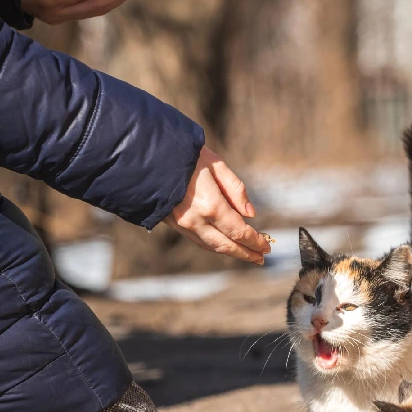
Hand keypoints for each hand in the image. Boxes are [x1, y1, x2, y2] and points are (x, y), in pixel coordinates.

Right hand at [164, 147, 271, 264]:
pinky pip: (197, 240)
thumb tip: (251, 214)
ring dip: (230, 252)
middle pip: (226, 245)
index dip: (254, 241)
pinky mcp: (171, 222)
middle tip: (261, 258)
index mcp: (209, 204)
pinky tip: (224, 243)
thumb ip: (235, 189)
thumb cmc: (184, 153)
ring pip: (210, 246)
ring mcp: (181, 223)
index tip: (267, 246)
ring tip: (247, 254)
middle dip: (246, 253)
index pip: (238, 231)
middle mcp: (195, 220)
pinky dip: (214, 245)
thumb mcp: (216, 164)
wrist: (144, 154)